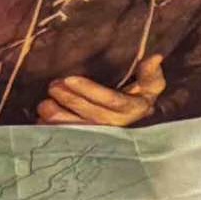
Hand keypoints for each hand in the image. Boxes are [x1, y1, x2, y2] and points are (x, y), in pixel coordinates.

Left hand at [37, 55, 164, 125]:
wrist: (131, 129)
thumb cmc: (138, 100)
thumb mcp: (150, 87)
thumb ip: (151, 73)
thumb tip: (156, 56)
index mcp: (132, 109)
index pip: (110, 100)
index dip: (89, 90)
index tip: (70, 78)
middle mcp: (115, 125)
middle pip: (87, 112)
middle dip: (67, 97)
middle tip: (54, 84)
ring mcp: (96, 136)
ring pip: (71, 126)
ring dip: (55, 113)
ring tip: (46, 101)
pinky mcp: (81, 143)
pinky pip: (61, 136)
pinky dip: (49, 126)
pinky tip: (44, 116)